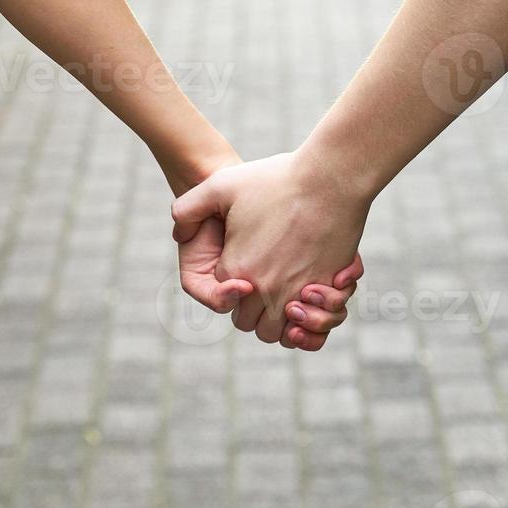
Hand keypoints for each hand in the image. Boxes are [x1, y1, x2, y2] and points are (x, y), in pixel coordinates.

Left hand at [172, 150, 371, 344]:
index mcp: (236, 268)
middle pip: (250, 323)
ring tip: (284, 291)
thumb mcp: (220, 185)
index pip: (225, 302)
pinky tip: (312, 294)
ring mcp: (298, 291)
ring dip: (279, 319)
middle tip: (259, 282)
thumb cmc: (277, 178)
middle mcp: (265, 287)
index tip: (243, 261)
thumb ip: (187, 209)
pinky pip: (316, 325)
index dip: (230, 286)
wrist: (329, 175)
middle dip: (251, 309)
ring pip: (280, 332)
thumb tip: (178, 233)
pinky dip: (311, 320)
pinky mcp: (329, 288)